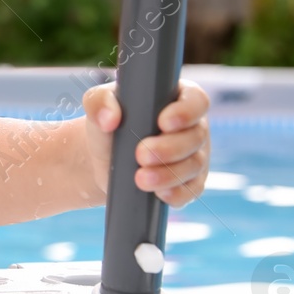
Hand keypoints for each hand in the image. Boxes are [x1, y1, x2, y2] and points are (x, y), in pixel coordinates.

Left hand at [81, 79, 210, 205]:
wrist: (103, 160)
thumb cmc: (107, 123)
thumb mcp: (97, 104)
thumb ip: (100, 101)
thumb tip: (109, 118)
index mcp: (178, 99)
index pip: (196, 100)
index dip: (186, 111)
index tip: (163, 122)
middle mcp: (193, 126)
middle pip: (195, 136)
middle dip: (170, 148)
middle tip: (141, 155)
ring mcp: (194, 155)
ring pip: (194, 165)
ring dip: (169, 174)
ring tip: (140, 178)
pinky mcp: (189, 182)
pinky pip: (191, 190)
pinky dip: (177, 193)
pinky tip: (160, 194)